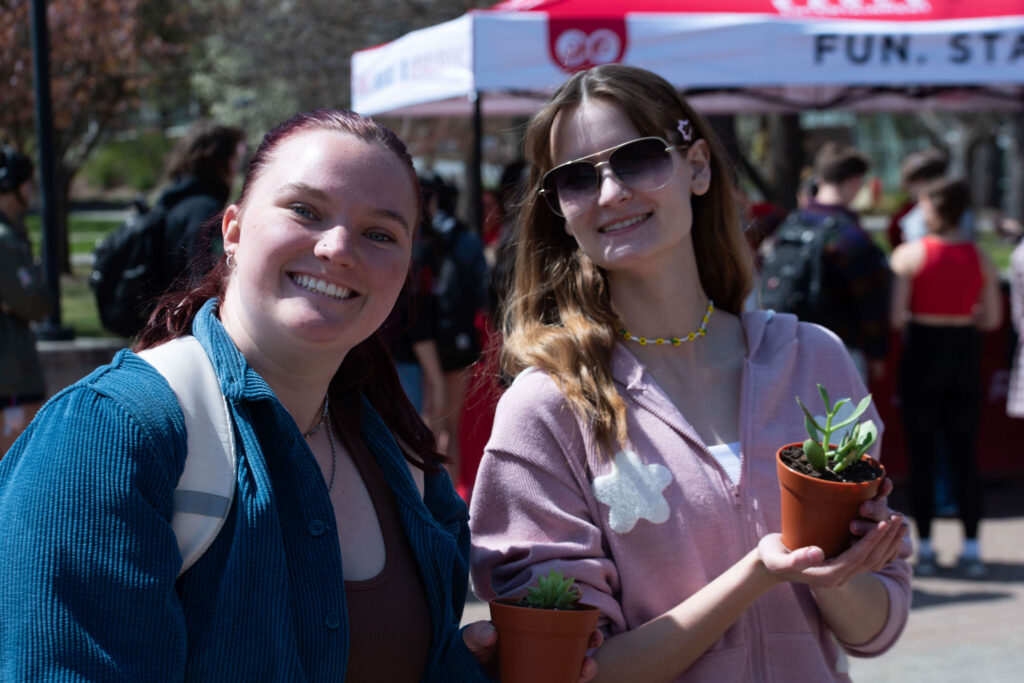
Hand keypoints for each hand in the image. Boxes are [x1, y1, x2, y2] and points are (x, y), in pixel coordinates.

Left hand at [462, 620, 603, 680]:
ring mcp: (543, 665)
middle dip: (590, 638)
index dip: (573, 610)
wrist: (468, 675)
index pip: (556, 615)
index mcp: (528, 625)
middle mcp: (541, 644)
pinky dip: (573, 680)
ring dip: (586, 665)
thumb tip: (491, 633)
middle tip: (595, 638)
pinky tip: (575, 679)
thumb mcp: (471, 641)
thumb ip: (477, 634)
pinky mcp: (542, 681)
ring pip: (572, 663)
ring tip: (587, 666)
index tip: (586, 609)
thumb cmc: (472, 652)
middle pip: (573, 639)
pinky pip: (562, 681)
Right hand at [758, 478, 908, 587]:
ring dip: (888, 542)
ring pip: (874, 560)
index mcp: (828, 577)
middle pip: (872, 559)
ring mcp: (842, 573)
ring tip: (899, 523)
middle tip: (899, 518)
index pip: (858, 557)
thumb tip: (819, 553)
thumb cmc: (771, 557)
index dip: (873, 540)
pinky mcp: (842, 565)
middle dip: (887, 539)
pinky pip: (868, 558)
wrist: (769, 564)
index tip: (885, 522)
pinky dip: (881, 544)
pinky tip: (886, 530)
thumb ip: (796, 559)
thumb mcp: (777, 558)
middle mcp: (839, 578)